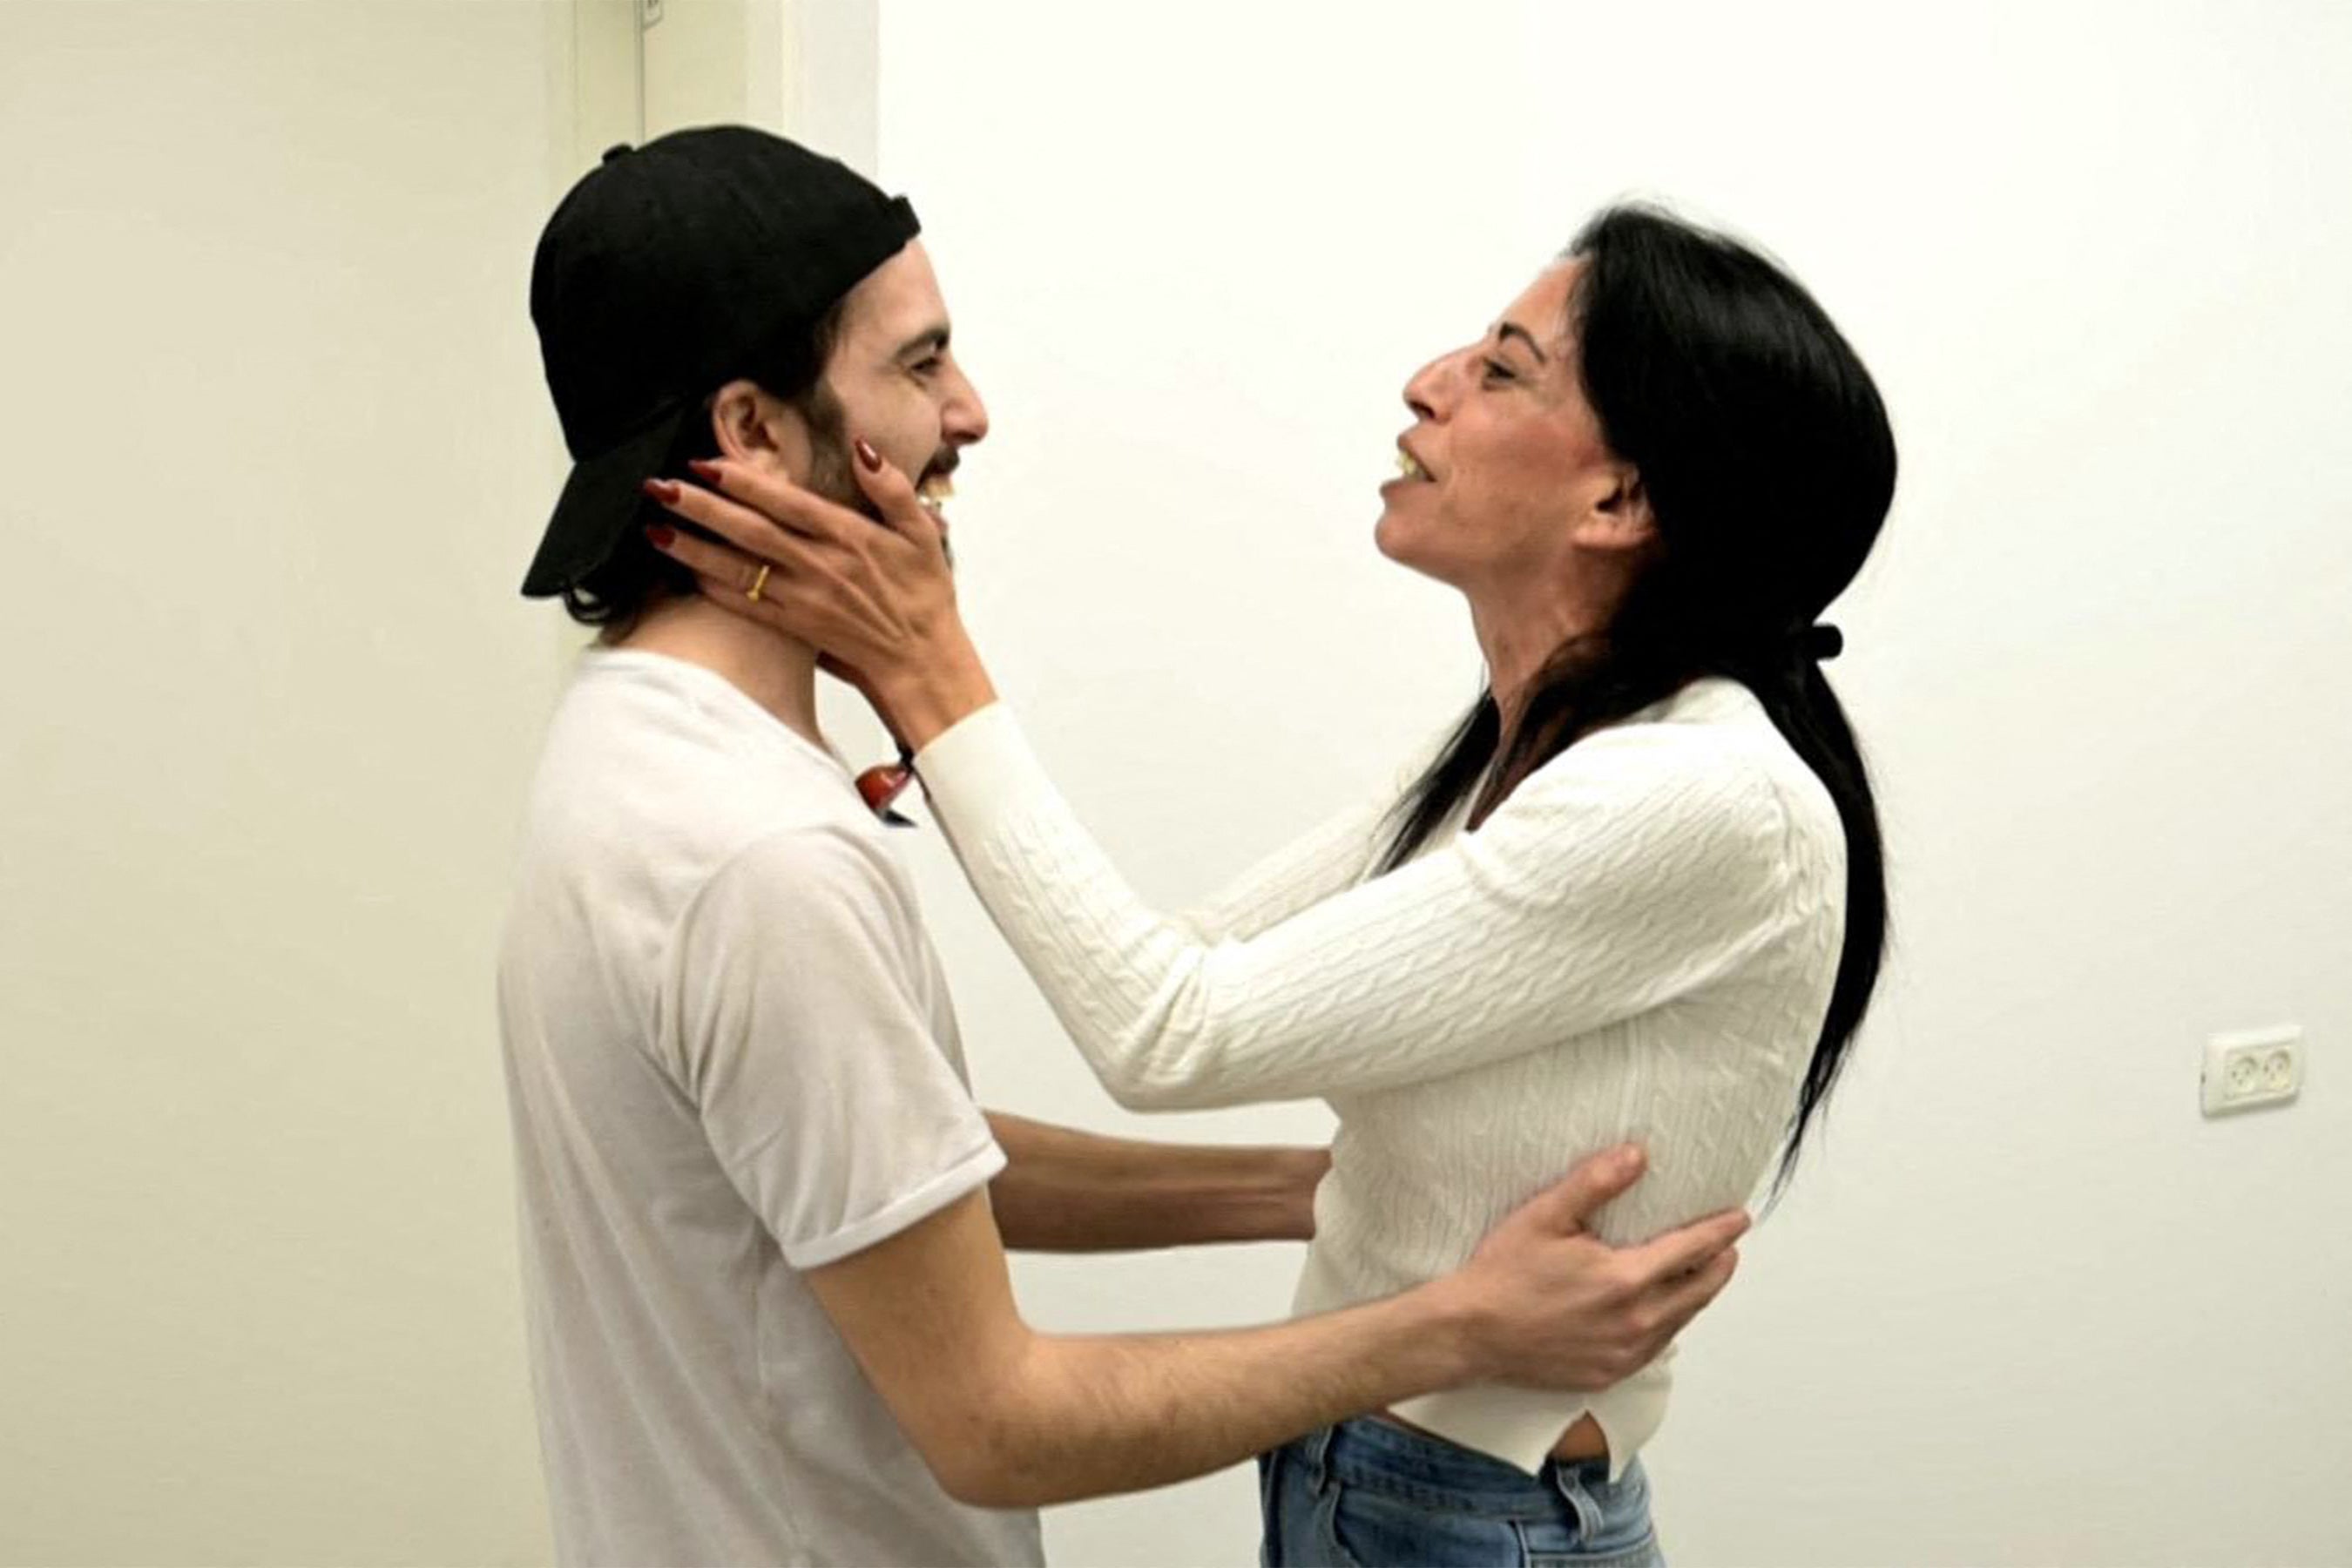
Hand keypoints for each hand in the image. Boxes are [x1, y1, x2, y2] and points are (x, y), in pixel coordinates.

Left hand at [641, 450, 995, 747]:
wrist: (924, 660)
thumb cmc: (925, 595)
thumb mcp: (923, 532)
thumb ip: (892, 488)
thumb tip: (863, 449)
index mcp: (848, 536)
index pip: (785, 502)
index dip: (743, 482)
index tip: (705, 465)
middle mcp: (819, 566)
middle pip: (748, 531)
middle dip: (700, 508)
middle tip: (659, 488)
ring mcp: (803, 599)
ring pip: (738, 570)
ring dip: (693, 549)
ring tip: (656, 530)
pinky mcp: (795, 627)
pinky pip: (746, 607)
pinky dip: (714, 592)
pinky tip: (687, 576)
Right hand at [1445, 1145, 1746, 1391]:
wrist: (1470, 1334)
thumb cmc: (1503, 1275)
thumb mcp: (1545, 1216)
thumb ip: (1595, 1184)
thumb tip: (1637, 1156)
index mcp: (1624, 1280)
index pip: (1692, 1251)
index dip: (1720, 1231)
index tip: (1739, 1218)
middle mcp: (1634, 1323)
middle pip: (1700, 1291)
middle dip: (1720, 1265)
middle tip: (1728, 1246)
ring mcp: (1623, 1354)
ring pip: (1680, 1322)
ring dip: (1696, 1295)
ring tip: (1699, 1274)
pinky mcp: (1608, 1374)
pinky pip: (1654, 1347)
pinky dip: (1667, 1324)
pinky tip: (1657, 1311)